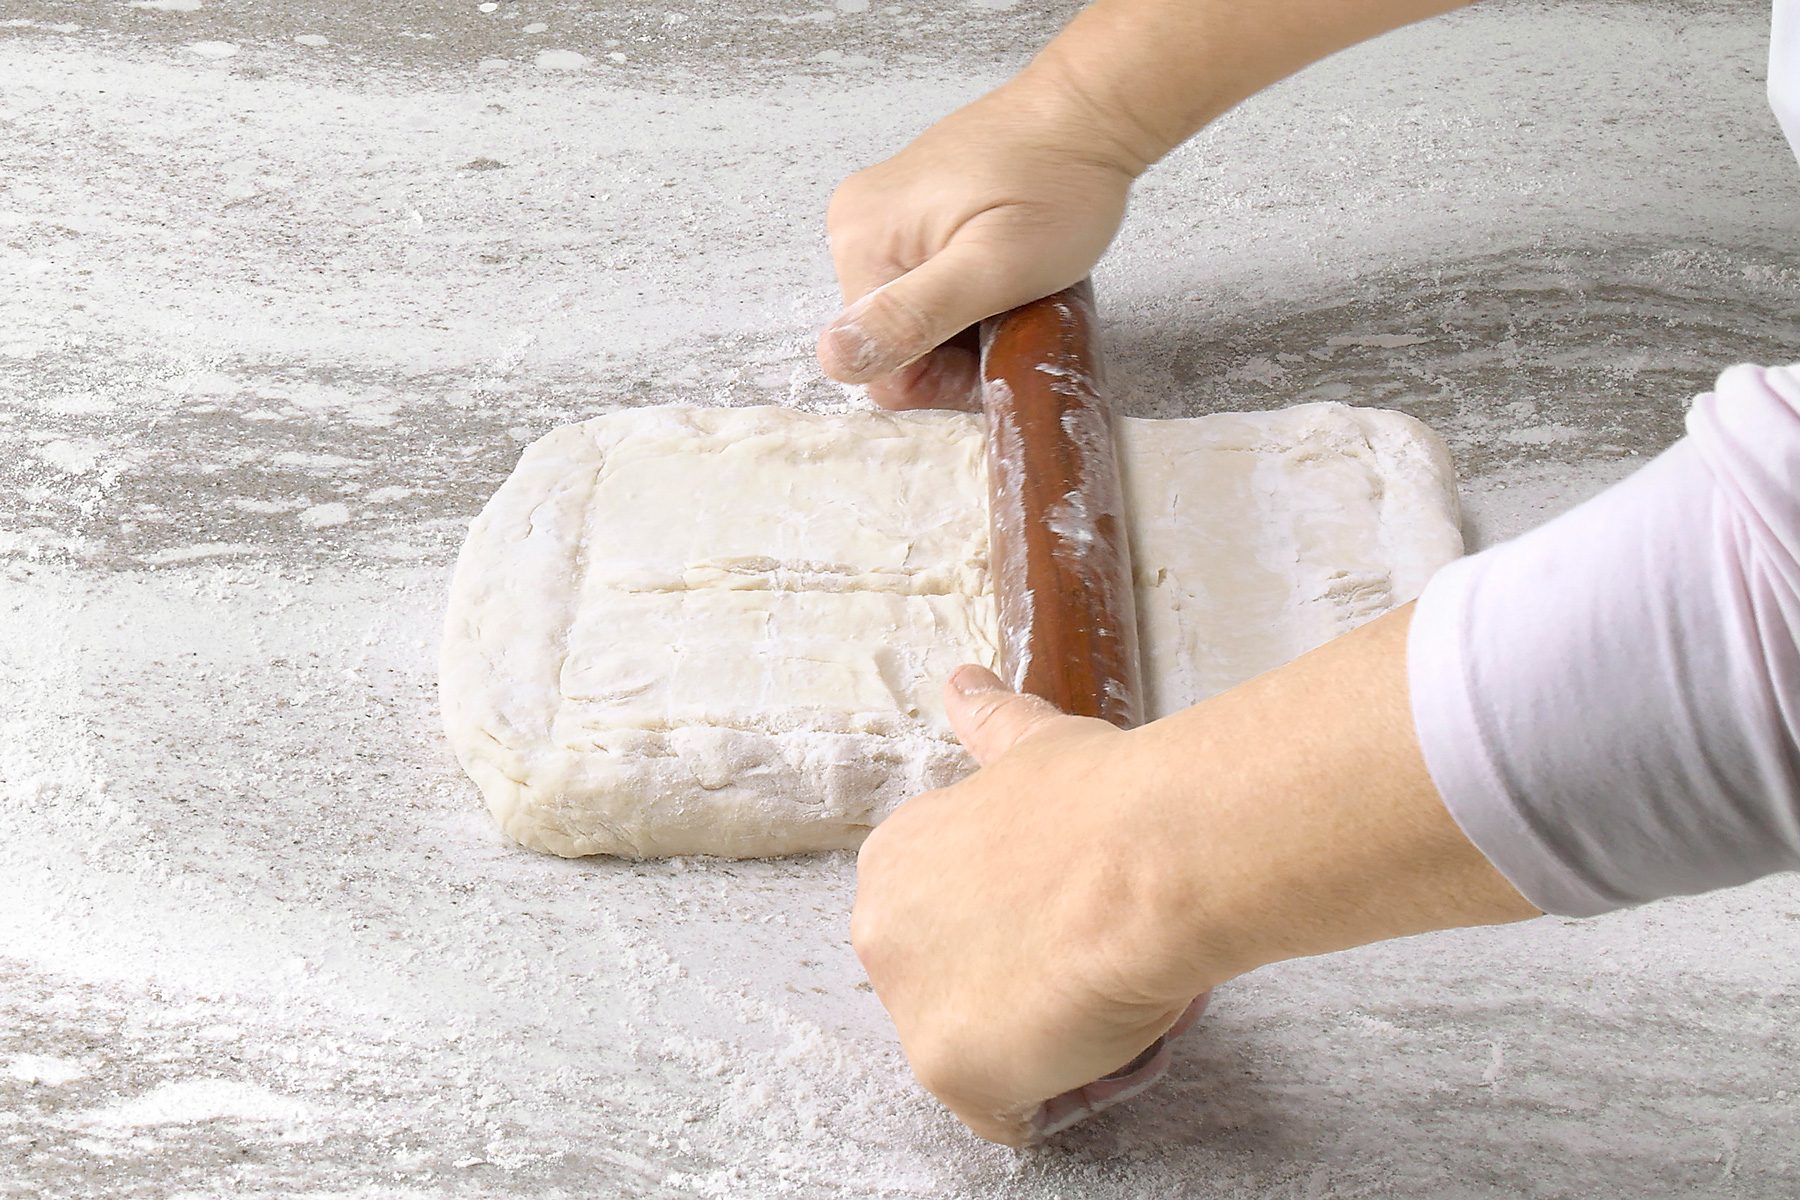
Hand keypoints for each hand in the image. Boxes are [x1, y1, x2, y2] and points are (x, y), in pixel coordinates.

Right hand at [816, 71, 1142, 410]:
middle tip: (1011, 320)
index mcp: (861, 241)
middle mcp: (856, 225)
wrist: (1090, 115)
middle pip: (886, 339)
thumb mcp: (991, 267)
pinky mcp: (911, 211)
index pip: (871, 360)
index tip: (995, 354)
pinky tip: (999, 276)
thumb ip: (912, 317)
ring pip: (908, 316)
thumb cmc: (1056, 186)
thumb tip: (836, 359)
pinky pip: (922, 283)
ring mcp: (883, 215)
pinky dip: (963, 295)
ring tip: (1010, 295)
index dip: (937, 378)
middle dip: (949, 351)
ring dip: (960, 326)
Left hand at [850, 607, 1540, 1146]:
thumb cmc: (1104, 798)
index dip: (1028, 926)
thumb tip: (962, 682)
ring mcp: (908, 1005)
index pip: (955, 923)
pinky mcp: (950, 1071)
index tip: (1078, 911)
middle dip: (1034, 985)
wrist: (1145, 855)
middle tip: (1103, 951)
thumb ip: (990, 725)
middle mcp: (880, 930)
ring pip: (996, 1056)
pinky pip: (1014, 1115)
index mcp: (894, 858)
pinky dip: (1066, 1091)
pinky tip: (1105, 1034)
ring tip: (1114, 985)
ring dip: (1057, 1037)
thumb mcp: (1032, 744)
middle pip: (968, 991)